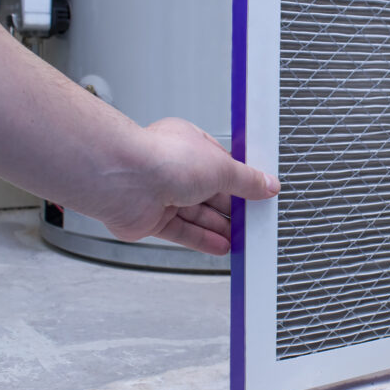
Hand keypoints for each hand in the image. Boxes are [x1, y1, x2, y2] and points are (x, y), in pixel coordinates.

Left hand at [98, 118, 279, 255]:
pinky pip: (182, 231)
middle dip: (231, 207)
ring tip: (242, 238)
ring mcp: (160, 194)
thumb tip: (266, 185)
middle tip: (252, 220)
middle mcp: (172, 167)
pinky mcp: (150, 219)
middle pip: (209, 191)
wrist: (123, 181)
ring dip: (219, 227)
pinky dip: (202, 239)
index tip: (257, 193)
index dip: (240, 180)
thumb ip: (246, 180)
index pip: (220, 164)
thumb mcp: (221, 167)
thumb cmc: (161, 159)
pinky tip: (220, 246)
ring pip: (196, 213)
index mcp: (189, 143)